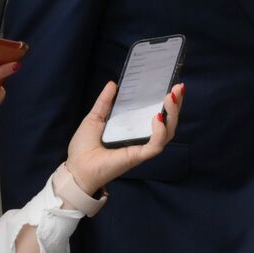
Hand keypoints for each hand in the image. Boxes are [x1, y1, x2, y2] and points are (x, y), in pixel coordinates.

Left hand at [64, 82, 183, 196]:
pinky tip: (158, 117)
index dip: (168, 103)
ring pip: (168, 133)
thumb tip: (113, 84)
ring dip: (172, 114)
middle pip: (168, 123)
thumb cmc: (83, 148)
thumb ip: (105, 102)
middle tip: (179, 88)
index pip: (158, 116)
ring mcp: (141, 148)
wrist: (75, 168)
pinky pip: (155, 145)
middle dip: (176, 105)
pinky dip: (160, 131)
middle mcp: (142, 139)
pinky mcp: (137, 156)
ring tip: (170, 98)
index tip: (174, 87)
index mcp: (134, 130)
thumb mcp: (95, 117)